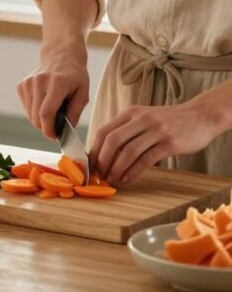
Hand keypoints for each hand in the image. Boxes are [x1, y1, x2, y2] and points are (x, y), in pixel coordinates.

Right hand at [16, 44, 88, 139]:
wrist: (61, 55)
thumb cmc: (75, 76)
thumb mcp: (83, 93)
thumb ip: (75, 112)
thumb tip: (65, 131)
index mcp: (57, 83)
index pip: (46, 113)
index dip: (49, 129)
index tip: (55, 136)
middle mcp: (39, 81)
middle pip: (36, 117)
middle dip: (46, 128)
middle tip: (56, 127)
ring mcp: (28, 82)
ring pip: (30, 115)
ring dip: (40, 120)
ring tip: (52, 111)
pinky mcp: (22, 85)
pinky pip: (26, 108)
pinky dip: (34, 112)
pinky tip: (44, 103)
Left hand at [89, 98, 219, 185]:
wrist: (200, 116)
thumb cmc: (169, 121)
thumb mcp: (145, 118)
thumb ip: (127, 130)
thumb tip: (105, 153)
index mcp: (131, 112)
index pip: (104, 131)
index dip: (95, 150)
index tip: (91, 165)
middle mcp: (141, 119)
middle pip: (112, 141)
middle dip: (103, 161)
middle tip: (100, 175)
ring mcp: (156, 130)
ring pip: (128, 152)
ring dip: (117, 169)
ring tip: (112, 179)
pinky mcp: (169, 143)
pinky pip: (145, 160)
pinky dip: (133, 172)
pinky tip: (127, 179)